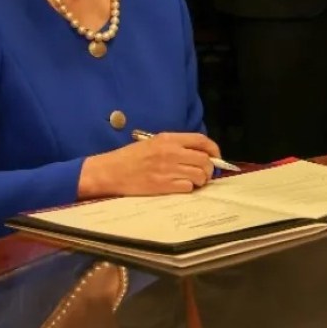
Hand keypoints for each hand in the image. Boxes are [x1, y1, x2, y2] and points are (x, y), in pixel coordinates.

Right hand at [77, 132, 224, 198]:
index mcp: (169, 139)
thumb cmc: (130, 157)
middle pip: (204, 160)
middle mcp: (171, 152)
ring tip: (194, 181)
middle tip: (205, 173)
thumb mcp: (153, 142)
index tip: (216, 156)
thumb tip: (199, 152)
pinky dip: (189, 188)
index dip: (214, 149)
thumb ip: (175, 145)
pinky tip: (182, 187)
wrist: (110, 172)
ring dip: (201, 180)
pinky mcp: (163, 186)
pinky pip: (188, 187)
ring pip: (200, 175)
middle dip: (210, 168)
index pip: (202, 140)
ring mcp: (168, 170)